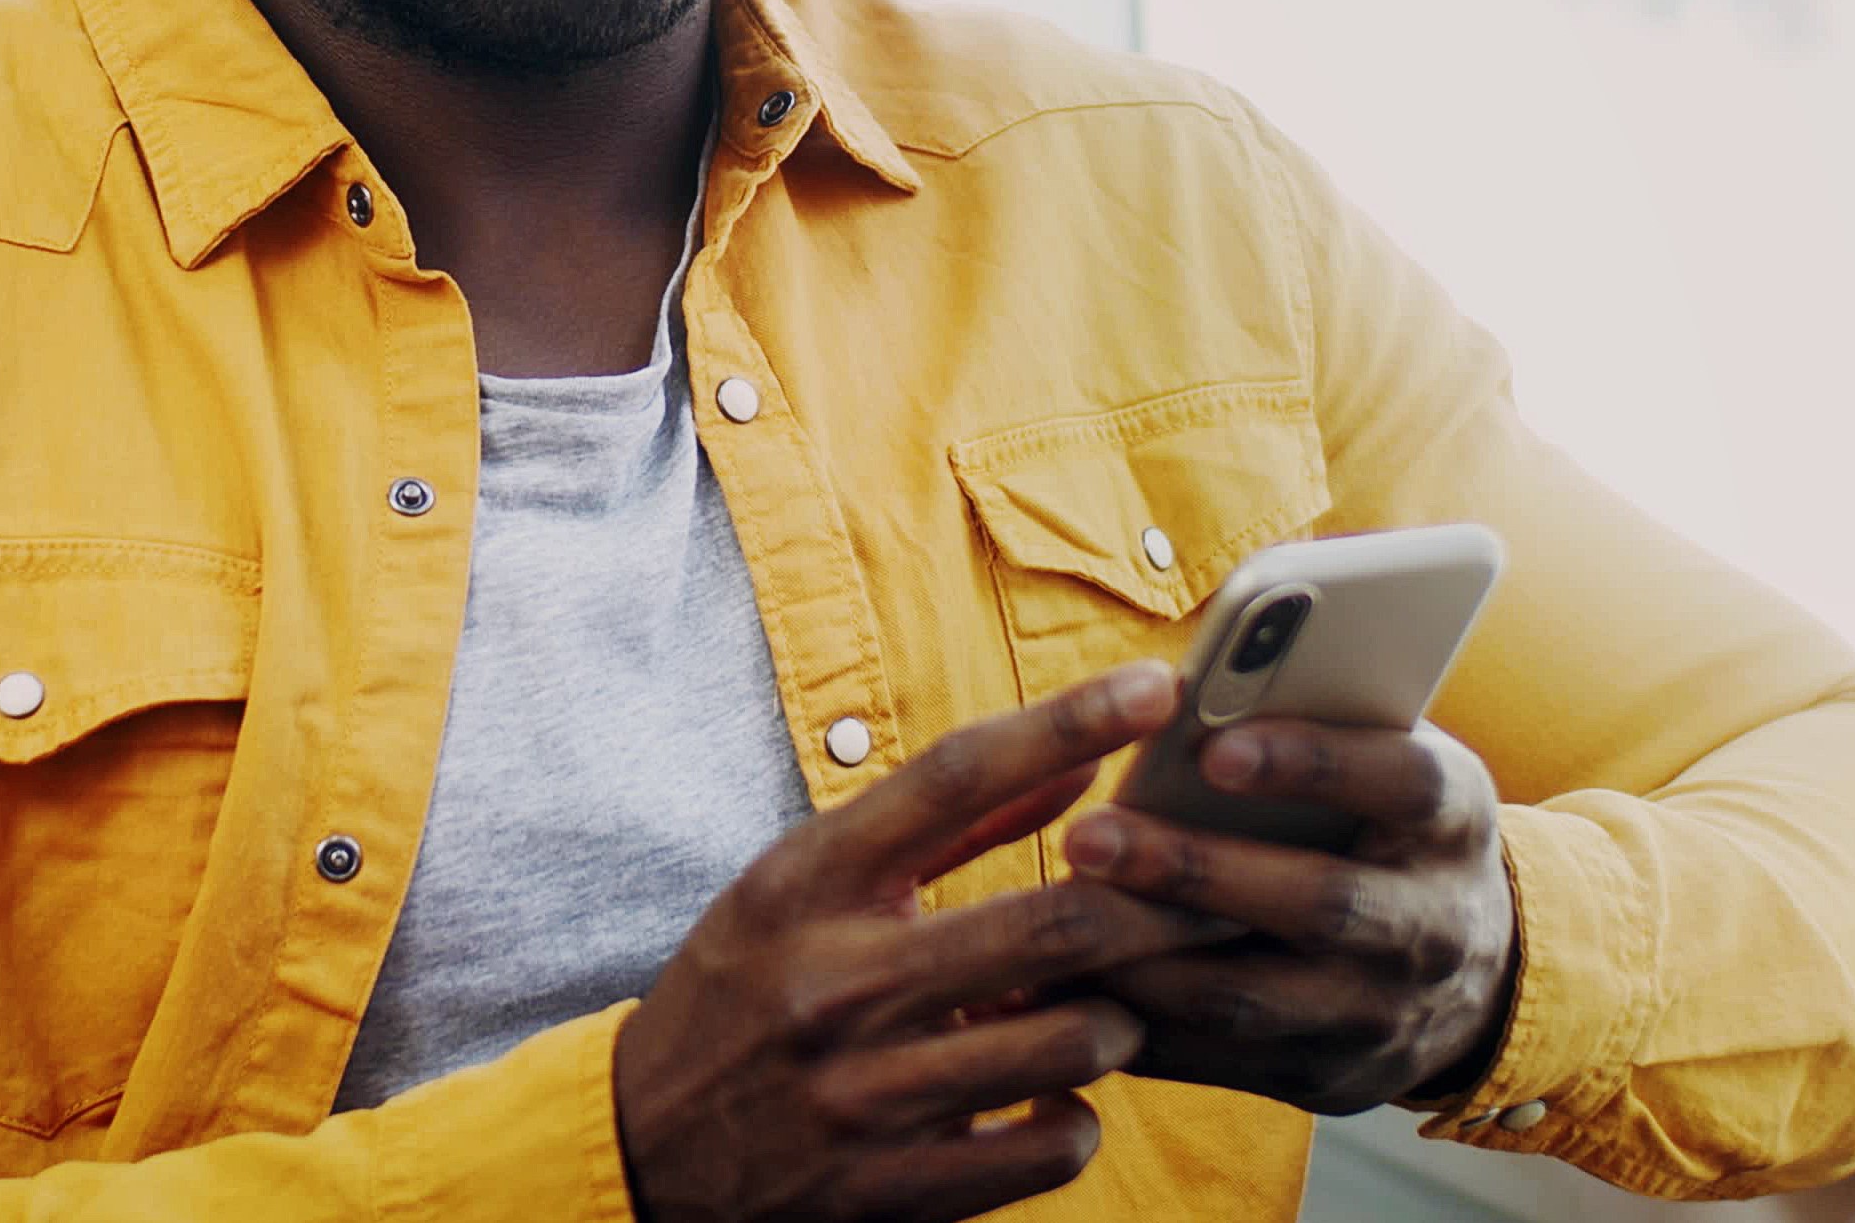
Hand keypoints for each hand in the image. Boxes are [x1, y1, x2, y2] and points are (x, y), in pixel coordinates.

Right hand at [612, 662, 1233, 1222]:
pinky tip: (1050, 1097)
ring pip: (1073, 1041)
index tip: (1154, 682)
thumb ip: (946, 823)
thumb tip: (1081, 759)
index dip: (1065, 721)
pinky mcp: (894, 1191)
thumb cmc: (747, 990)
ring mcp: (865, 1096)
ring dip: (1115, 1019)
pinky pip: (1051, 1147)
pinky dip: (1074, 1116)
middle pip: (1050, 922)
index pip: (952, 776)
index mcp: (806, 885)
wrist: (643, 1148)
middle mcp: (834, 983)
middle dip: (1157, 902)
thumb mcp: (809, 884)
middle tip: (1211, 889)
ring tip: (1104, 1006)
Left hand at [1063, 713, 1518, 1115]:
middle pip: (1317, 903)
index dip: (1313, 763)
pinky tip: (1062, 982)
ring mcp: (1380, 1014)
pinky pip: (1216, 1061)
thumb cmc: (1387, 824)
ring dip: (1144, 957)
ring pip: (1252, 998)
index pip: (1400, 783)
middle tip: (1087, 836)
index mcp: (1451, 821)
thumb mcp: (1386, 761)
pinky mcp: (1325, 1076)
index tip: (1215, 747)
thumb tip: (1174, 689)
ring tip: (1059, 909)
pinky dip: (1134, 1022)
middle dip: (1194, 871)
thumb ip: (1311, 725)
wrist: (1473, 976)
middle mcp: (1430, 925)